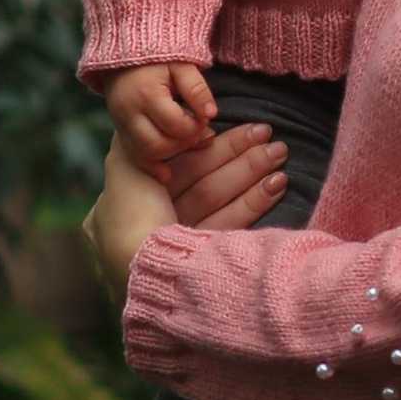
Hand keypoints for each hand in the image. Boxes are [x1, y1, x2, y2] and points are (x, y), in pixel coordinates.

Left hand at [84, 123, 285, 297]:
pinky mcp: (200, 268)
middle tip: (270, 139)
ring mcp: (175, 253)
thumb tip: (146, 125)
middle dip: (237, 160)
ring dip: (251, 176)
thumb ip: (133, 143)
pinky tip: (277, 183)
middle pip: (199, 185)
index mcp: (120, 213)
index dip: (202, 149)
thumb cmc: (132, 218)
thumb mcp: (123, 168)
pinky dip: (253, 204)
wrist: (152, 274)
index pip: (170, 171)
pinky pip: (228, 228)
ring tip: (280, 153)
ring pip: (216, 203)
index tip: (227, 132)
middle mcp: (145, 233)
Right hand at [98, 58, 218, 169]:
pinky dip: (149, 164)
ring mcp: (120, 123)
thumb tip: (210, 114)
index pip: (176, 125)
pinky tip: (166, 172)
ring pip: (143, 154)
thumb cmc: (159, 57)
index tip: (203, 117)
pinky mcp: (118, 129)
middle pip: (157, 145)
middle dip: (182, 144)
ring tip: (183, 140)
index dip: (196, 126)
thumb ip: (197, 89)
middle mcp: (128, 112)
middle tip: (195, 132)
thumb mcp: (182, 65)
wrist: (126, 52)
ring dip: (168, 154)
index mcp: (146, 95)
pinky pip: (132, 155)